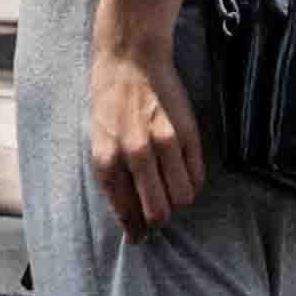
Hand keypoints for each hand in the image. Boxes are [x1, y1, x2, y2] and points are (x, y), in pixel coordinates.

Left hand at [91, 36, 205, 235]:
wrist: (129, 58)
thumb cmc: (109, 102)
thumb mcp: (99, 142)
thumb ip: (114, 180)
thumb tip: (131, 222)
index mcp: (107, 159)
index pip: (127, 214)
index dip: (136, 229)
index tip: (140, 236)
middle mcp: (135, 154)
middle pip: (158, 213)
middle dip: (159, 220)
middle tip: (158, 213)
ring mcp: (164, 143)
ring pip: (182, 198)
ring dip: (178, 201)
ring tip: (170, 188)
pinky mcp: (187, 133)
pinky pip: (197, 177)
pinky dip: (192, 183)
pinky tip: (183, 173)